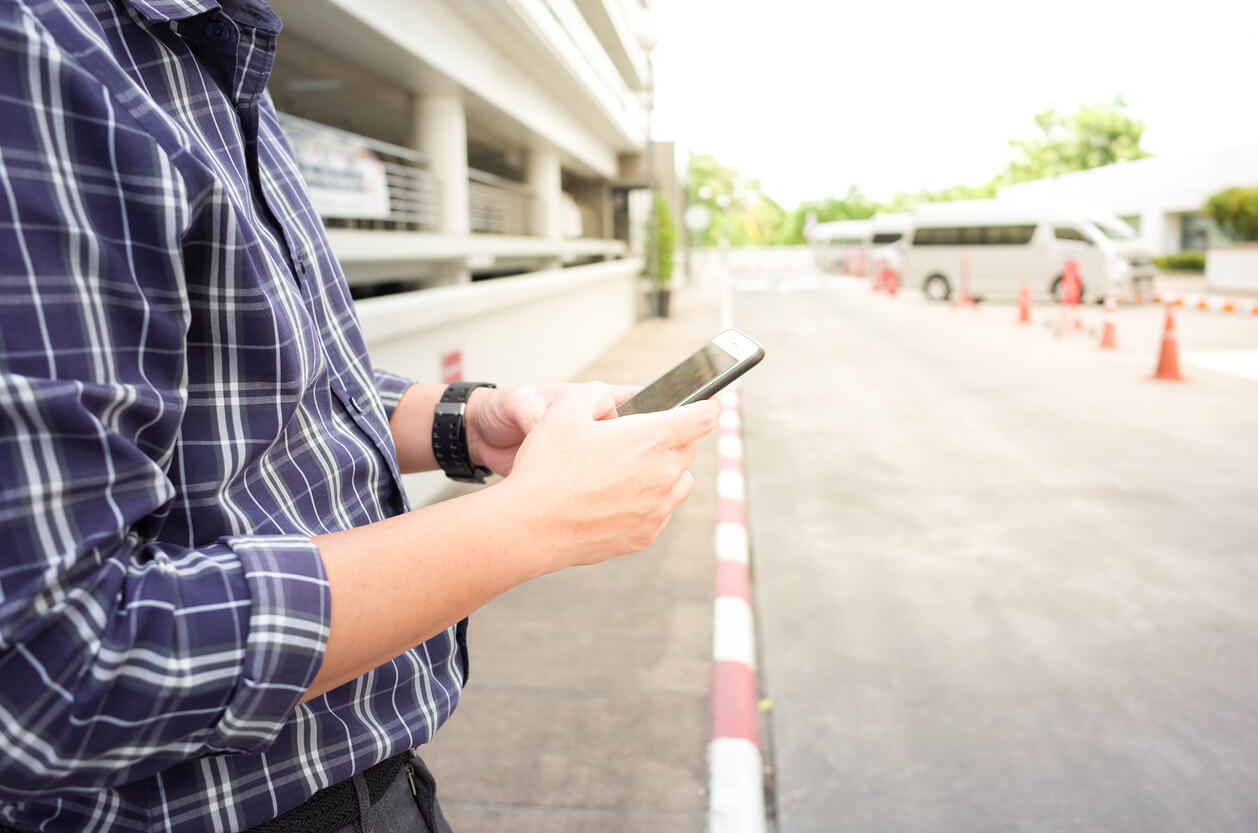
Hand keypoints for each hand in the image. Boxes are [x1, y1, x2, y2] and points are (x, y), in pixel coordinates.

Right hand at [499, 382, 719, 570]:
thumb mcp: (566, 409)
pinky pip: (660, 511)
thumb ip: (598, 395)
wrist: (531, 526)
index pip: (702, 417)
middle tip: (637, 438)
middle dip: (671, 439)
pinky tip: (616, 498)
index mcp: (652, 438)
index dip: (709, 405)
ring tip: (627, 470)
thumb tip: (611, 402)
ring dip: (664, 472)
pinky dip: (648, 501)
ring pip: (679, 482)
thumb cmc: (547, 468)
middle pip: (688, 449)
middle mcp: (663, 475)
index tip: (712, 403)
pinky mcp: (645, 535)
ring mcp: (657, 509)